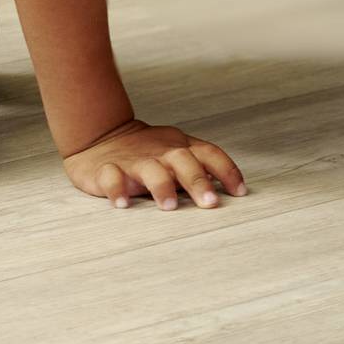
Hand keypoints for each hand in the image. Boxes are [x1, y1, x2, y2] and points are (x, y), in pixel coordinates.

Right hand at [61, 116, 248, 210]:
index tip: (240, 192)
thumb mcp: (177, 153)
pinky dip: (116, 190)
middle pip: (183, 161)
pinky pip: (112, 178)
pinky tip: (122, 204)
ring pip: (151, 169)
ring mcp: (134, 160)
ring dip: (162, 186)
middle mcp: (161, 152)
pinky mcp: (107, 169)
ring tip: (168, 206)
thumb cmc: (149, 152)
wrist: (102, 137)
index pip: (210, 154)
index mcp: (181, 147)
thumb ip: (201, 168)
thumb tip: (235, 190)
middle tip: (210, 203)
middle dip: (198, 181)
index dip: (227, 171)